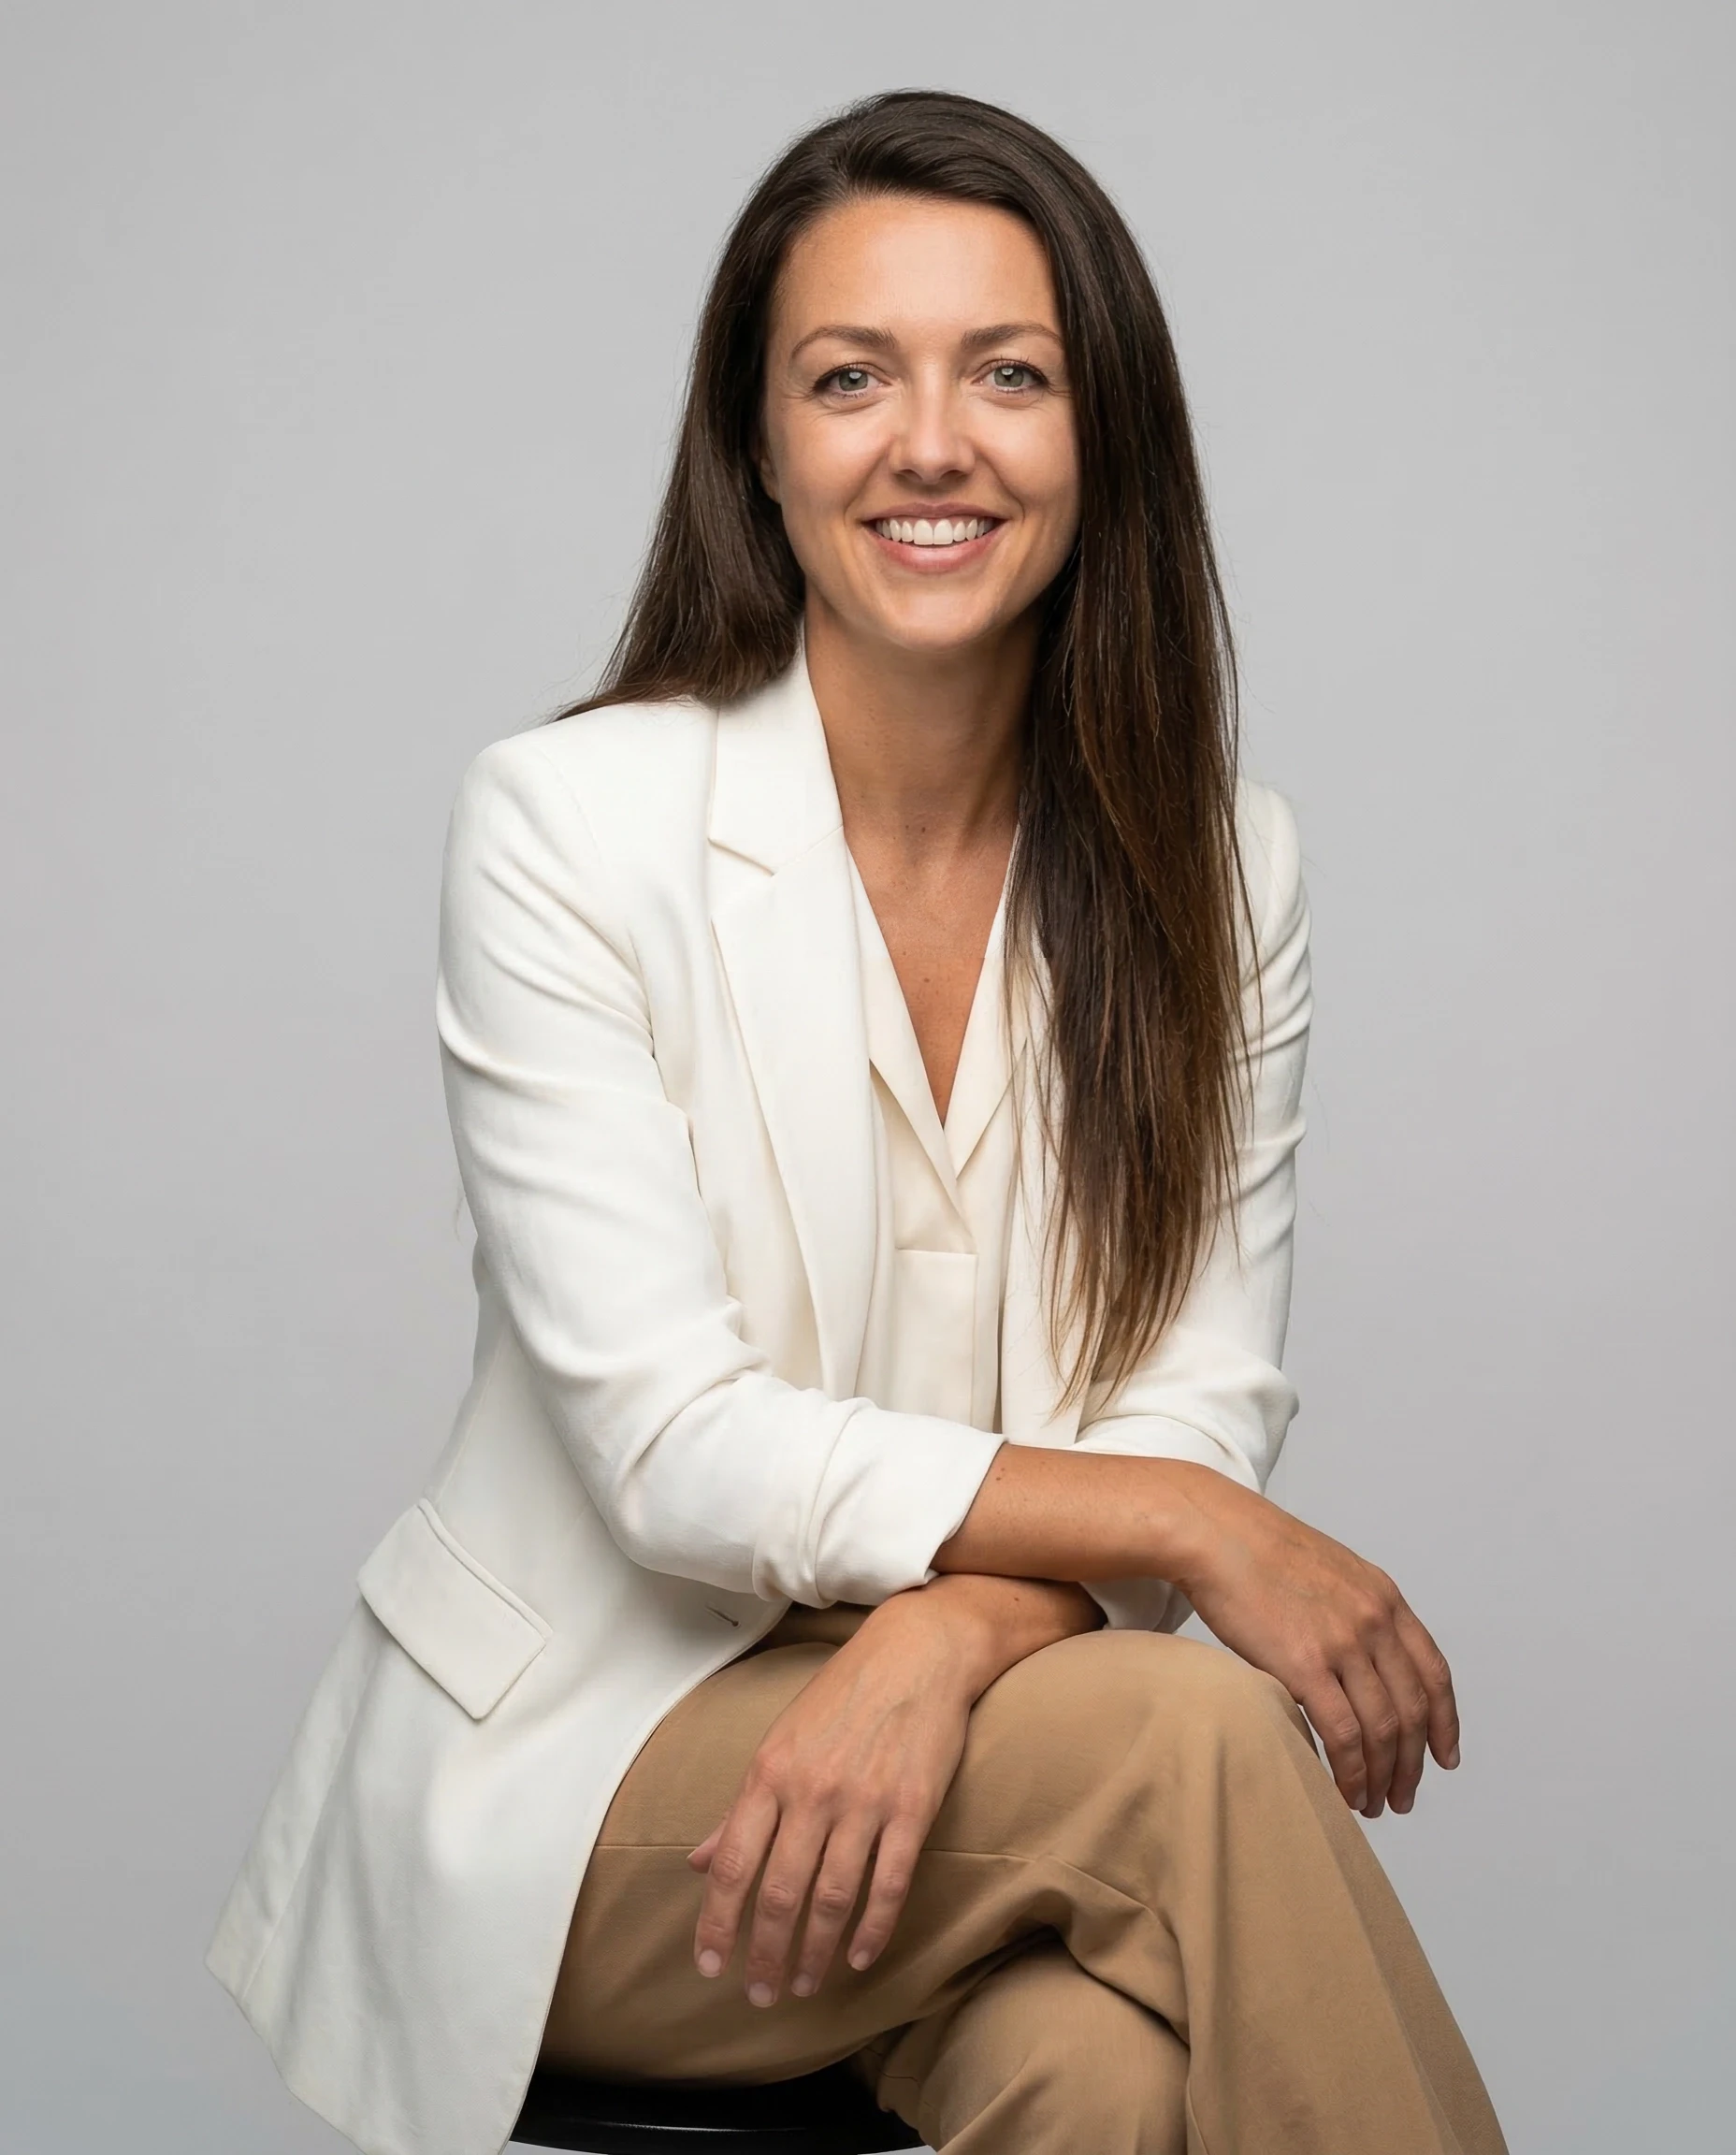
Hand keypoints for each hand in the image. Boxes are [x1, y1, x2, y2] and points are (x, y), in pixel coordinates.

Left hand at [687, 1594, 982, 2004]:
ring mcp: (864, 1802)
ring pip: (831, 1898)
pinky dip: (873, 1929)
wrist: (916, 1654)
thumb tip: (699, 1862)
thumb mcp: (779, 1742)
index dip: (717, 1923)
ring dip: (815, 1952)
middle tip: (762, 1994)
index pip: (732, 1865)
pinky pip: (889, 1884)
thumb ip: (741, 1808)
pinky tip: (859, 1956)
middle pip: (779, 1893)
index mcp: (770, 1773)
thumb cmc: (842, 1697)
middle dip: (766, 1954)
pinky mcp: (912, 1809)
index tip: (709, 1966)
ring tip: (807, 1984)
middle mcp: (812, 1791)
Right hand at [1163, 1464, 1459, 1817]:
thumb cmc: (1258, 1550)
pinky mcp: (1305, 1664)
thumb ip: (1357, 1612)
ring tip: (1373, 1803)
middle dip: (1413, 1764)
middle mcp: (1374, 1621)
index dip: (1444, 1722)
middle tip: (1404, 1797)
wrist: (1216, 1532)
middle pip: (1412, 1710)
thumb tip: (1362, 1663)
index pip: (1434, 1673)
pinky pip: (1342, 1734)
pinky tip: (1343, 1789)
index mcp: (1384, 1598)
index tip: (1444, 1756)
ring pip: (1382, 1729)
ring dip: (1382, 1776)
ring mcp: (1343, 1643)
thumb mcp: (1331, 1570)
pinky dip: (1349, 1771)